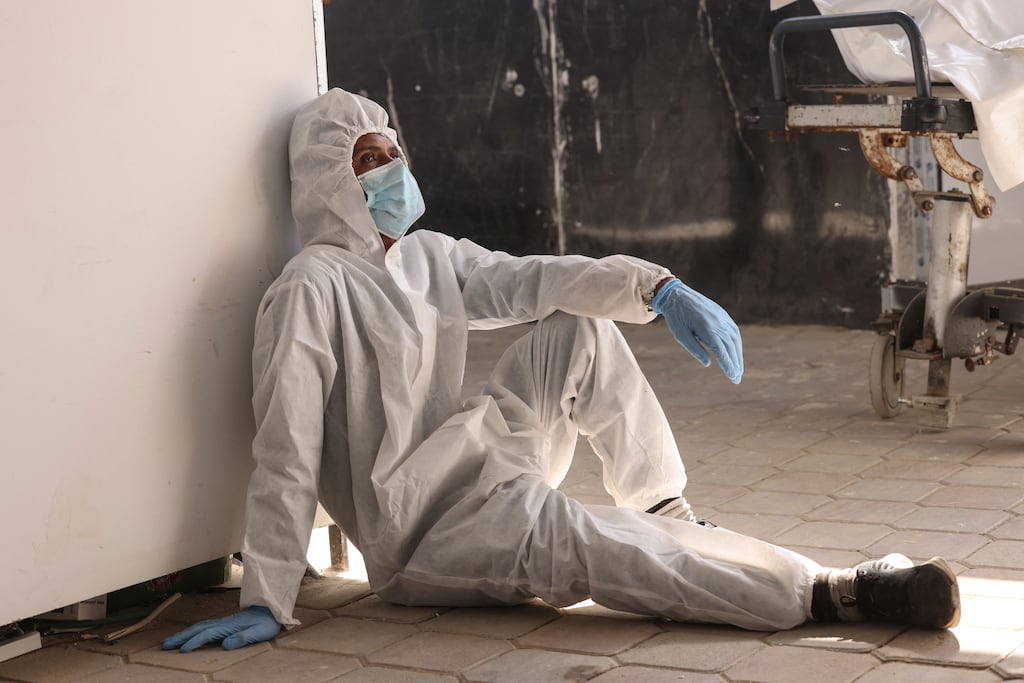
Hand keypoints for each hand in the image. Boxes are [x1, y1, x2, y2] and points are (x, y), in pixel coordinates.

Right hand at [161, 606, 280, 652]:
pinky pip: (203, 627)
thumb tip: (225, 644)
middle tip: (164, 645)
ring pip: (199, 627)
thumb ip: (243, 637)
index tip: (182, 650)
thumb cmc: (267, 623)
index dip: (194, 642)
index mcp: (229, 626)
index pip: (207, 634)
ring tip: (169, 641)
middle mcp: (223, 623)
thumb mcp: (259, 632)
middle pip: (197, 629)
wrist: (272, 610)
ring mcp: (222, 622)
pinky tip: (188, 636)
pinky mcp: (224, 624)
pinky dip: (192, 631)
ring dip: (183, 633)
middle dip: (180, 637)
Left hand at [652, 278, 743, 382]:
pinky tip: (736, 352)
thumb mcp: (681, 335)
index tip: (733, 377)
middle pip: (731, 347)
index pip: (722, 351)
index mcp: (707, 329)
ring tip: (738, 369)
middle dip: (735, 364)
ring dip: (738, 355)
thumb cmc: (676, 317)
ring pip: (735, 339)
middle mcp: (718, 323)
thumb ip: (695, 349)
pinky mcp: (723, 314)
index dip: (728, 365)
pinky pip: (733, 331)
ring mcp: (722, 317)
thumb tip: (708, 363)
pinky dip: (737, 343)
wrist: (677, 294)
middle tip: (737, 379)